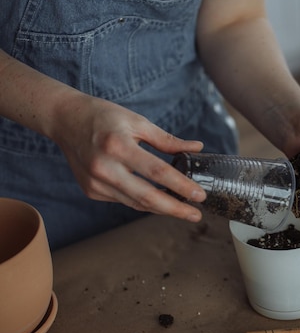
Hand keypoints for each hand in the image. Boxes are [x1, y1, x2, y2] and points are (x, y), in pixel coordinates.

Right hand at [51, 96, 207, 221]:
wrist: (66, 120)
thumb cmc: (104, 117)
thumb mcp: (138, 122)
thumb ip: (167, 140)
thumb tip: (197, 148)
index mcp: (118, 146)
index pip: (157, 172)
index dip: (181, 186)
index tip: (200, 196)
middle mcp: (104, 168)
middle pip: (146, 197)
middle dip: (175, 209)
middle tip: (196, 215)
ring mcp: (95, 182)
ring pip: (136, 203)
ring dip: (161, 208)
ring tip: (183, 209)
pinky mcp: (91, 191)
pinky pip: (124, 200)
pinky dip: (143, 202)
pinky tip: (158, 200)